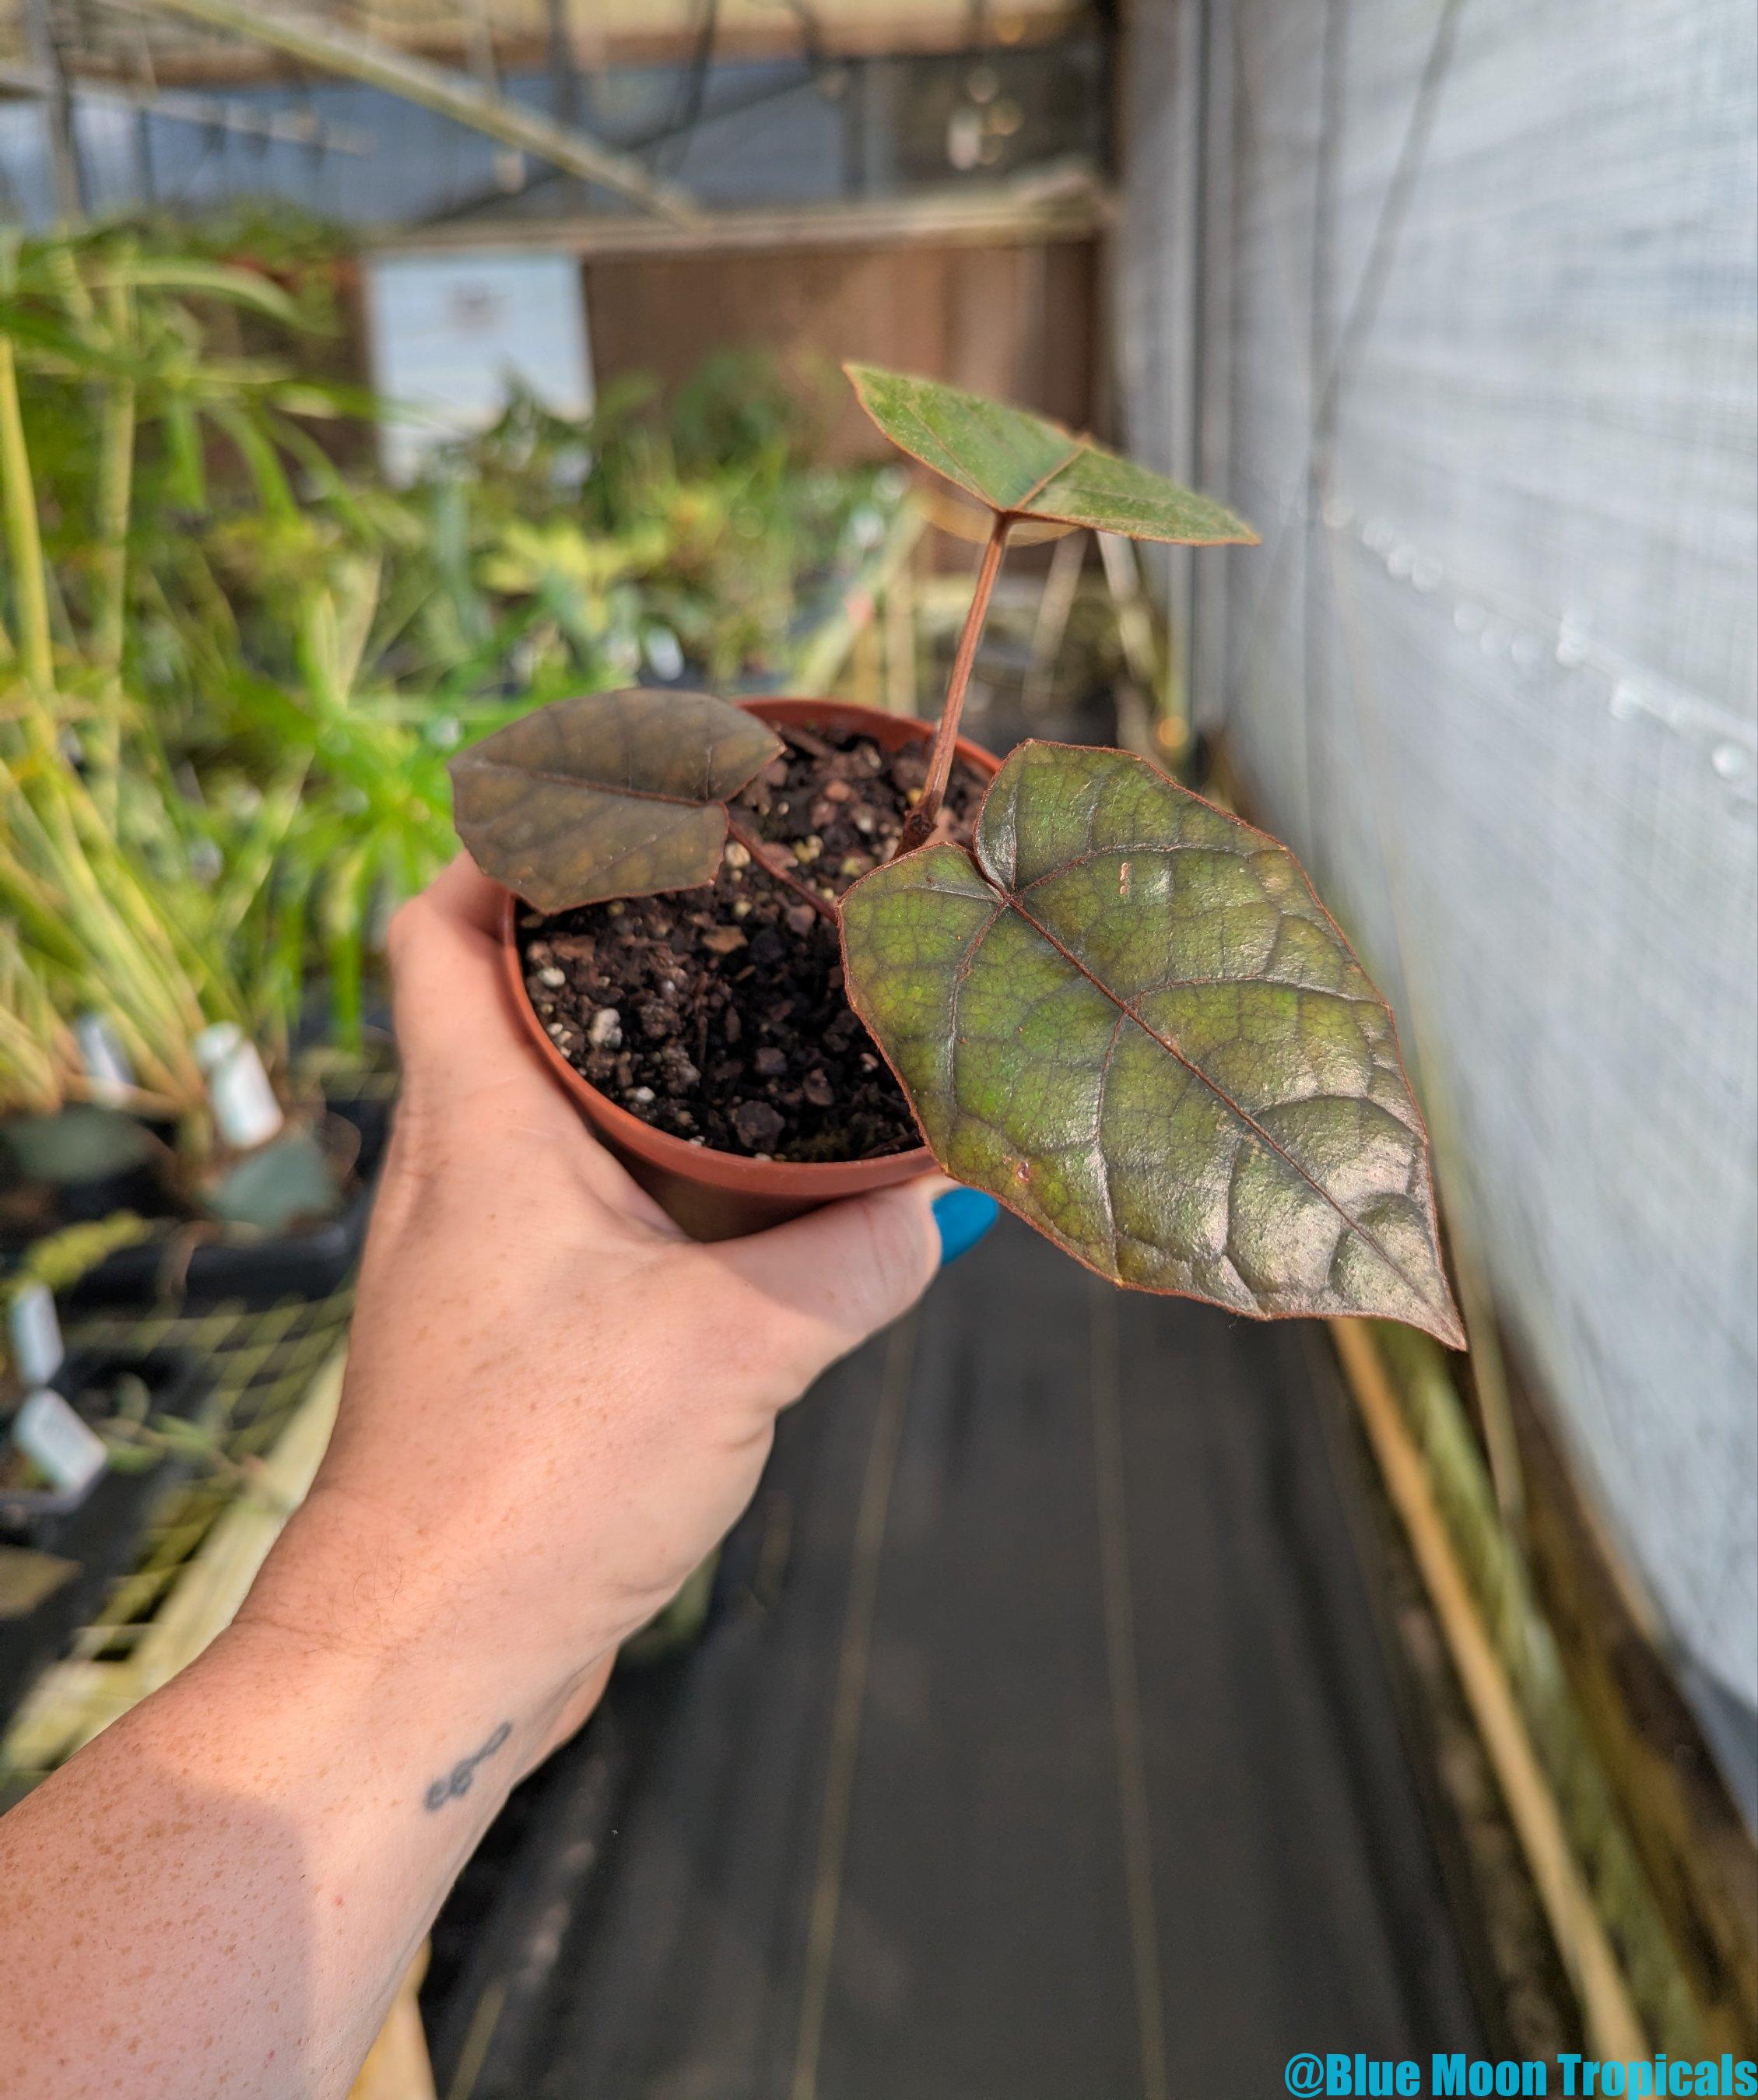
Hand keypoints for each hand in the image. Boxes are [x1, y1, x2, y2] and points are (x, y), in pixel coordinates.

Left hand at [241, 856, 967, 1758]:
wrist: (424, 1662)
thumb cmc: (526, 1483)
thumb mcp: (727, 1350)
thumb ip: (849, 1264)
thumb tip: (941, 1207)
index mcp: (479, 1129)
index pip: (439, 928)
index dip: (504, 848)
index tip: (606, 809)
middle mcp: (468, 1177)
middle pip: (521, 1012)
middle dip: (625, 957)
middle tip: (744, 919)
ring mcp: (490, 1265)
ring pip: (577, 1126)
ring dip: (668, 1089)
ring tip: (784, 1051)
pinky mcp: (524, 1347)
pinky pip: (608, 1226)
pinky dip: (684, 1199)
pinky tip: (778, 1221)